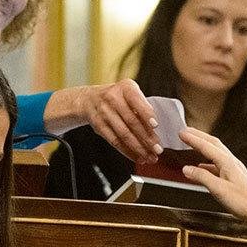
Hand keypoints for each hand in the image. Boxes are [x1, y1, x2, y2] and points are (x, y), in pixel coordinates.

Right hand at [45, 80, 162, 166]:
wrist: (89, 99)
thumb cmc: (117, 97)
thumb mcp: (130, 93)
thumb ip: (143, 106)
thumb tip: (156, 128)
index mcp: (125, 88)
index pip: (136, 101)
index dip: (146, 114)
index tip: (155, 125)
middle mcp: (113, 99)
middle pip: (131, 121)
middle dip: (146, 138)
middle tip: (158, 149)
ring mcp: (104, 113)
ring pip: (123, 134)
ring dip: (139, 148)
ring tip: (150, 157)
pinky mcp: (99, 126)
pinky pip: (115, 142)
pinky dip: (128, 152)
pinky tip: (138, 157)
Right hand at [179, 127, 246, 238]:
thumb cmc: (244, 202)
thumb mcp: (218, 189)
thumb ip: (202, 177)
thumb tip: (187, 169)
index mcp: (228, 163)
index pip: (207, 146)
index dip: (193, 139)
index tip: (181, 133)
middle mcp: (232, 163)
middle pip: (213, 144)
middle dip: (199, 136)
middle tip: (186, 131)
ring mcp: (234, 169)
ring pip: (216, 152)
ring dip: (203, 146)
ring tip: (193, 144)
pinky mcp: (234, 177)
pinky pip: (218, 164)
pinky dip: (208, 162)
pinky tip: (202, 167)